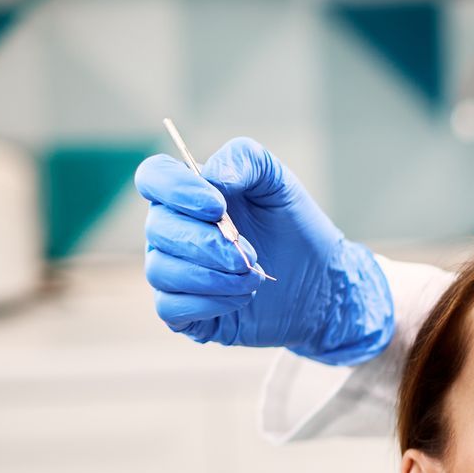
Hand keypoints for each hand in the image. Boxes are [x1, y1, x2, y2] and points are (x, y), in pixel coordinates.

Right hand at [134, 137, 392, 363]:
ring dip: (213, 276)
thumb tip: (213, 176)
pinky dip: (208, 303)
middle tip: (251, 254)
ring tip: (254, 277)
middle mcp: (171, 231)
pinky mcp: (184, 313)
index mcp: (187, 194)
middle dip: (208, 243)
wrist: (320, 283)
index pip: (153, 177)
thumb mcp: (278, 183)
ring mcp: (174, 272)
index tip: (217, 206)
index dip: (176, 190)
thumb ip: (245, 160)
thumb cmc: (294, 228)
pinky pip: (169, 307)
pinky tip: (241, 298)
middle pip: (158, 229)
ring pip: (161, 271)